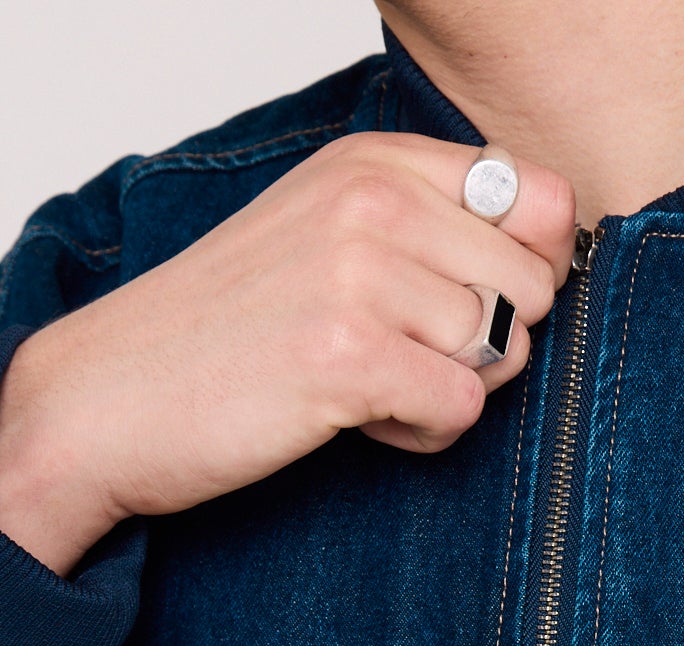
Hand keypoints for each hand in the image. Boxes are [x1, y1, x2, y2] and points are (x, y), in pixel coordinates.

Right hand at [0, 134, 575, 575]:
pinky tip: (359, 419)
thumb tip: (559, 255)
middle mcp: (372, 200)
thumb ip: (436, 226)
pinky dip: (423, 435)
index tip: (473, 301)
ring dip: (451, 393)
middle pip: (533, 289)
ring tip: (371, 387)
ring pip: (504, 354)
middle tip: (402, 357)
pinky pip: (464, 409)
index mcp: (374, 162)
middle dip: (489, 345)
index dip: (533, 270)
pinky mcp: (348, 355)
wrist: (114, 396)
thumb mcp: (332, 235)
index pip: (544, 200)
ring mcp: (358, 273)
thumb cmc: (235, 328)